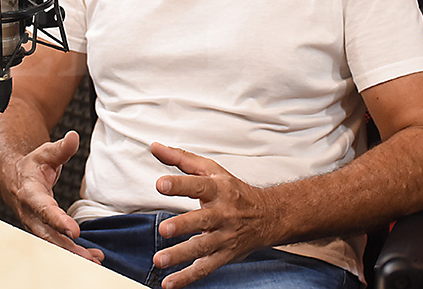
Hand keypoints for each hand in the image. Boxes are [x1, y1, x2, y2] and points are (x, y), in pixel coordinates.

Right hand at [8, 131, 103, 263]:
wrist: (13, 177)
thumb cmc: (30, 167)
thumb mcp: (44, 153)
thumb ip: (60, 148)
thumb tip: (73, 138)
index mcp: (30, 194)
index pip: (44, 209)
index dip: (58, 220)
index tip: (74, 230)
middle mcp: (31, 214)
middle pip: (48, 234)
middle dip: (68, 247)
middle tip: (88, 256)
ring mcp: (36, 224)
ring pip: (53, 243)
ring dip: (72, 253)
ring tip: (93, 259)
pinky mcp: (42, 229)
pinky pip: (56, 243)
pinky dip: (71, 251)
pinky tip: (89, 255)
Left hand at [150, 143, 275, 288]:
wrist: (268, 216)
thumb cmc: (234, 191)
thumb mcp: (211, 170)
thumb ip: (181, 159)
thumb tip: (154, 146)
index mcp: (219, 189)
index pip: (199, 185)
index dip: (180, 184)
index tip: (161, 184)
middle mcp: (223, 213)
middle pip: (203, 219)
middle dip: (183, 225)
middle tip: (164, 229)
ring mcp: (224, 236)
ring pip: (203, 247)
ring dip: (181, 255)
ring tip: (159, 260)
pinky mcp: (224, 255)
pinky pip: (205, 268)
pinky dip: (187, 277)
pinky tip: (169, 283)